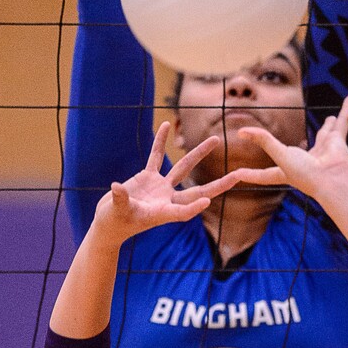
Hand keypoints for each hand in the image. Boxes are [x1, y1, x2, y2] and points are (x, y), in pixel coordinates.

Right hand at [93, 122, 240, 244]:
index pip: (182, 212)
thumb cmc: (113, 222)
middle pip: (197, 190)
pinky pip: (157, 156)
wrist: (108, 221)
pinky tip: (166, 126)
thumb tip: (117, 187)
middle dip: (218, 184)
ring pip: (184, 168)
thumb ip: (119, 199)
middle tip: (238, 176)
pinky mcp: (148, 177)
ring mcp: (160, 187)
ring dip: (199, 154)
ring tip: (216, 139)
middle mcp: (166, 199)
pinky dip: (160, 142)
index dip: (194, 208)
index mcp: (162, 213)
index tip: (207, 202)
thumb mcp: (116, 212)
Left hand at [234, 95, 347, 203]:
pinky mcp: (338, 141)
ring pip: (327, 134)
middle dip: (302, 148)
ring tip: (329, 120)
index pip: (267, 173)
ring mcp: (324, 150)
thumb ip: (263, 141)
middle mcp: (307, 160)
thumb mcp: (280, 155)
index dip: (253, 174)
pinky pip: (344, 121)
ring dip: (329, 127)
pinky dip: (347, 110)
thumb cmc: (305, 173)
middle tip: (302, 144)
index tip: (238, 175)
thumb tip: (241, 132)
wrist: (333, 179)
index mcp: (288, 170)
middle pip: (304, 150)